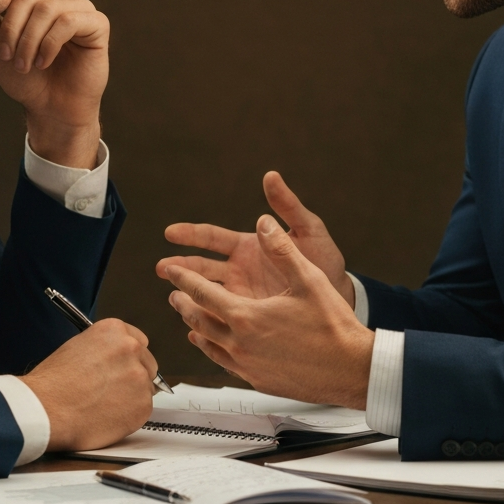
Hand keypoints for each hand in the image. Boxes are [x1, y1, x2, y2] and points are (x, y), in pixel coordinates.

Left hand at [0, 0, 108, 167]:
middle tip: (9, 58)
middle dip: (13, 29)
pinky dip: (50, 44)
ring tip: (25, 65)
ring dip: (30, 40)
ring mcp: (81, 9)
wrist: (51, 109)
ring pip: (47, 8)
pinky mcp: (98, 24)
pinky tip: (44, 62)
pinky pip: (69, 21)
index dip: (1, 1)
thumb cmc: (26, 80)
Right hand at [21, 319, 157, 451]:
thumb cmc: (53, 383)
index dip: (128, 358)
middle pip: (147, 364)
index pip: (138, 341)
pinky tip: (108, 416)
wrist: (46, 409)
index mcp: (115, 330)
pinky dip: (130, 415)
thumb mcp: (77, 347)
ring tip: (105, 405)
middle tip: (113, 390)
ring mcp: (139, 376)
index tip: (121, 368)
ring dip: (132, 396)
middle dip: (133, 376)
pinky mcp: (143, 404)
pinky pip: (143, 409)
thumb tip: (114, 360)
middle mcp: (132, 348)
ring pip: (146, 388)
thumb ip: (104, 349)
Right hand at [157, 171, 354, 305]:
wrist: (341, 297)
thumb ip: (288, 206)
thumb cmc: (326, 260)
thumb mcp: (309, 230)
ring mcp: (243, 295)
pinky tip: (194, 326)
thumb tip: (271, 177)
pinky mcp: (251, 317)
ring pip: (208, 293)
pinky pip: (223, 317)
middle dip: (180, 266)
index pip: (213, 238)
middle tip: (162, 268)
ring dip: (189, 293)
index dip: (191, 234)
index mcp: (249, 246)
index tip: (170, 232)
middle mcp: (241, 270)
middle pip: (202, 266)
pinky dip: (208, 320)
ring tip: (172, 297)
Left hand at [163, 215, 373, 408]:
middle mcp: (241, 343)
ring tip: (189, 322)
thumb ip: (281, 248)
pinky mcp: (259, 381)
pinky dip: (214, 352)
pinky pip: (226, 364)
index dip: (183, 278)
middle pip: (199, 321)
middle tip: (173, 295)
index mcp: (247, 316)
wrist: (351, 369)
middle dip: (183, 305)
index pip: (204, 293)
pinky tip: (217, 349)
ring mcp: (248, 366)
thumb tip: (264, 223)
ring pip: (210, 346)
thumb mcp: (307, 278)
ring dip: (196, 329)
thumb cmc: (332, 326)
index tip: (170, 270)